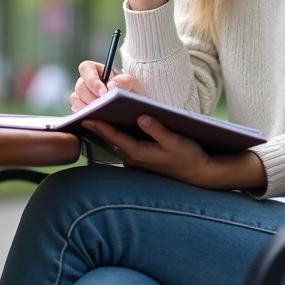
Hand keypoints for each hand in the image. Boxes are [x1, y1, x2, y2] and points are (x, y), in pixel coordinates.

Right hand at [70, 60, 141, 110]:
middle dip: (90, 97)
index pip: (86, 68)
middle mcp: (87, 82)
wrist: (131, 106)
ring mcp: (82, 95)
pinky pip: (75, 109)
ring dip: (85, 105)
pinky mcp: (80, 107)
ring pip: (75, 98)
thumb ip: (125, 80)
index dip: (91, 79)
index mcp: (97, 70)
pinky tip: (93, 116)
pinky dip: (82, 113)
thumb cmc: (130, 91)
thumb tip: (111, 84)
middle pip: (80, 86)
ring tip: (98, 111)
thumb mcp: (132, 83)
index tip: (103, 92)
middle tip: (102, 104)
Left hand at [82, 115, 210, 184]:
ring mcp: (137, 161)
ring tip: (97, 113)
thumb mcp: (176, 141)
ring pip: (117, 143)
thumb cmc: (188, 157)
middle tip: (86, 110)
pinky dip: (117, 135)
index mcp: (139, 153)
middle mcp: (134, 159)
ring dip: (107, 130)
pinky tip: (116, 124)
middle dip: (99, 126)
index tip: (86, 116)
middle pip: (112, 140)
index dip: (100, 126)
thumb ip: (158, 130)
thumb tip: (142, 116)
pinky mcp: (141, 160)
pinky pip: (124, 145)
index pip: (115, 138)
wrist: (198, 174)